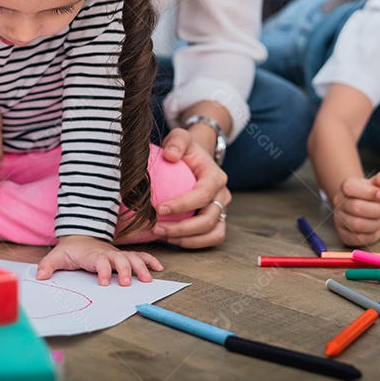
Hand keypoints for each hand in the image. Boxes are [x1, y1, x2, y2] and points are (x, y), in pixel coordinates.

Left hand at [36, 235, 163, 285]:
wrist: (80, 236)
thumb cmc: (70, 250)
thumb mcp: (56, 256)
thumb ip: (48, 266)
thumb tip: (40, 276)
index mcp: (92, 255)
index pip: (99, 261)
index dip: (102, 271)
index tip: (104, 283)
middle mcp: (107, 253)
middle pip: (120, 259)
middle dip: (125, 270)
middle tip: (127, 284)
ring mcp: (116, 254)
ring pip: (132, 258)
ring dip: (141, 267)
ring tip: (149, 279)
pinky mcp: (123, 256)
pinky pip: (139, 256)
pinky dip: (150, 260)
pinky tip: (158, 268)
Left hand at [154, 127, 229, 247]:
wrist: (196, 158)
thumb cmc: (185, 149)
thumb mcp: (181, 137)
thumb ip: (176, 141)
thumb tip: (171, 155)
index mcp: (216, 177)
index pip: (202, 195)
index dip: (181, 205)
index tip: (159, 209)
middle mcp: (223, 195)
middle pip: (208, 219)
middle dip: (181, 228)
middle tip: (156, 228)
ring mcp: (222, 209)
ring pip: (212, 233)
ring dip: (188, 239)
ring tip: (163, 236)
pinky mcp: (217, 221)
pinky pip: (211, 238)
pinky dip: (193, 243)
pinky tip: (171, 239)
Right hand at [330, 171, 379, 246]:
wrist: (369, 210)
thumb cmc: (374, 197)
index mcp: (346, 186)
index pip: (350, 188)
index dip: (369, 192)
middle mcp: (339, 202)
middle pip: (356, 207)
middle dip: (376, 210)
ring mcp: (339, 218)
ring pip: (356, 225)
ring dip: (374, 224)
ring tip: (376, 220)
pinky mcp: (343, 234)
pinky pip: (357, 239)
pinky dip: (370, 236)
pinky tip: (372, 230)